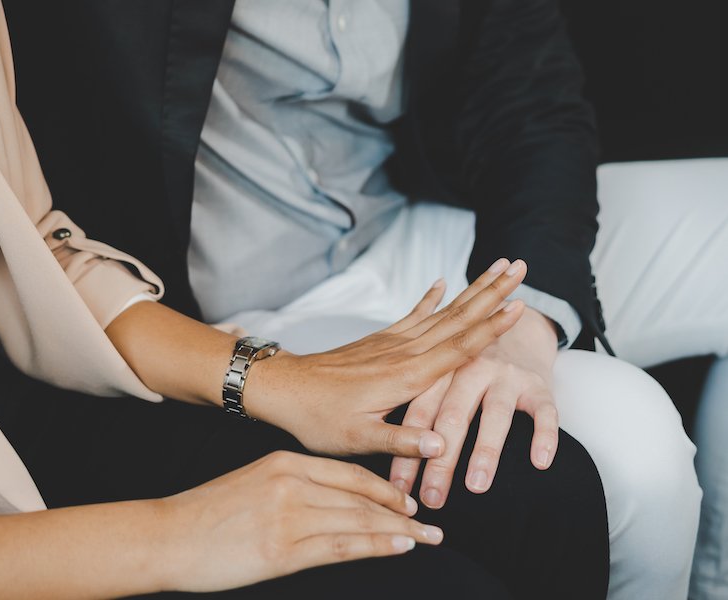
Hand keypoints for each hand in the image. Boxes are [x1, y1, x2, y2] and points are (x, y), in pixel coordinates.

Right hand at [156, 451, 440, 592]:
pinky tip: (399, 547)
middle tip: (431, 523)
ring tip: (426, 538)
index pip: (349, 474)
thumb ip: (292, 487)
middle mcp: (292, 482)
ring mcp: (289, 514)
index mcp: (285, 462)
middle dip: (402, 511)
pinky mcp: (284, 548)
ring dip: (399, 530)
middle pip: (361, 496)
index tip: (407, 501)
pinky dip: (377, 546)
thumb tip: (331, 505)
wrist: (167, 535)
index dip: (384, 488)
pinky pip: (343, 545)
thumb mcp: (253, 484)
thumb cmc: (206, 514)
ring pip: (359, 520)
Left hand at [244, 258, 527, 458]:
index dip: (491, 328)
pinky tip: (442, 283)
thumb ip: (400, 442)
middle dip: (492, 293)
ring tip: (497, 268)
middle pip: (458, 319)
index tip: (520, 305)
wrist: (283, 390)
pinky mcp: (378, 341)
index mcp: (405, 376)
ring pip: (442, 313)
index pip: (459, 348)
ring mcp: (391, 343)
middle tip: (521, 266)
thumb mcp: (357, 440)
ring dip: (472, 290)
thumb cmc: (318, 419)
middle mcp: (403, 352)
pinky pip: (412, 315)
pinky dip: (430, 298)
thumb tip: (442, 444)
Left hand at [390, 298, 559, 508]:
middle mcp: (470, 368)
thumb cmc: (457, 363)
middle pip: (454, 416)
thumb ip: (410, 409)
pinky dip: (545, 434)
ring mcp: (506, 375)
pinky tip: (541, 462)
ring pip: (495, 414)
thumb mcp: (426, 372)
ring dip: (486, 450)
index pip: (418, 413)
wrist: (510, 318)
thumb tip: (416, 451)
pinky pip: (545, 410)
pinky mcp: (537, 383)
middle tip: (433, 499)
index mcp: (437, 366)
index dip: (408, 451)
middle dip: (442, 462)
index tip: (399, 487)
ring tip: (477, 487)